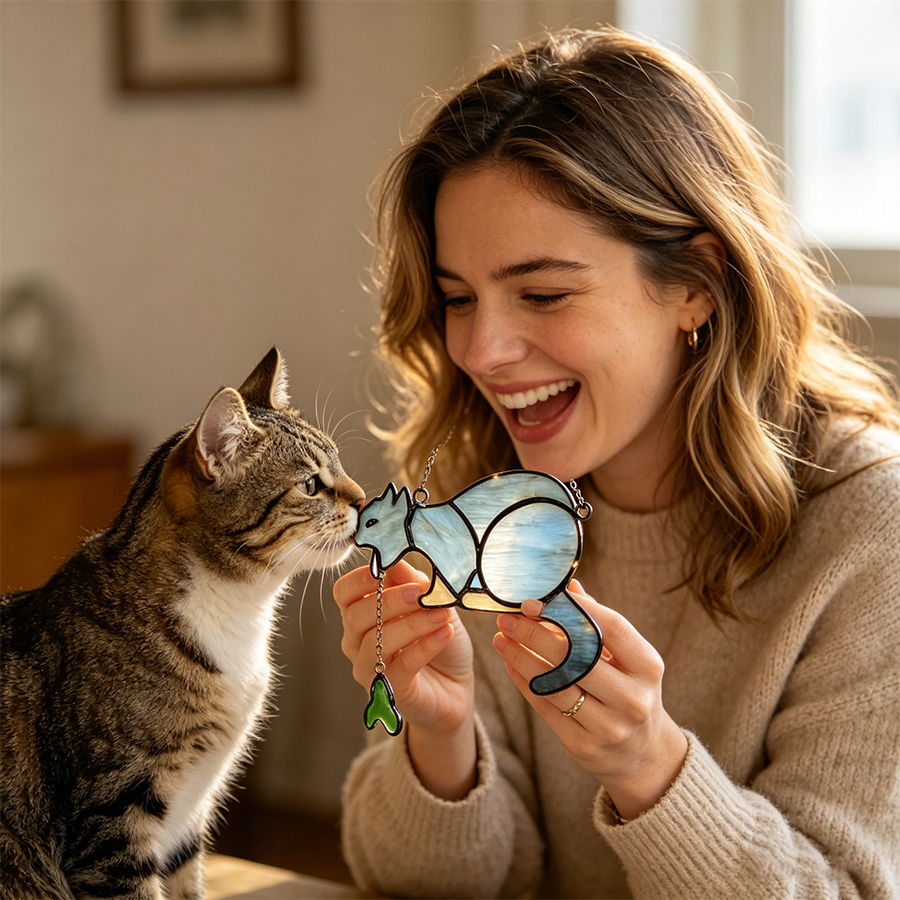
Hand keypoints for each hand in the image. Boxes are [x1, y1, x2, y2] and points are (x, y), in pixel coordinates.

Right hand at [333, 560, 476, 798]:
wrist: (457, 685)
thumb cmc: (439, 638)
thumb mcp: (431, 603)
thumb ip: (412, 582)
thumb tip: (396, 559)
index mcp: (362, 614)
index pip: (343, 593)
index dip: (357, 579)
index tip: (382, 569)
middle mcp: (357, 642)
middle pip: (355, 616)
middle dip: (389, 601)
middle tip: (421, 592)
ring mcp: (370, 669)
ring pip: (375, 642)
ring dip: (411, 624)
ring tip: (442, 614)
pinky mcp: (390, 693)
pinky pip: (400, 666)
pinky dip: (424, 647)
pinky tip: (445, 633)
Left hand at [493, 581, 687, 819]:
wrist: (643, 755)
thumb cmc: (631, 690)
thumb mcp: (629, 658)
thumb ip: (600, 623)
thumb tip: (568, 587)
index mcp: (648, 667)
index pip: (611, 628)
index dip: (573, 610)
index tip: (537, 599)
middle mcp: (632, 698)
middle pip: (576, 658)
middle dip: (536, 633)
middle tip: (508, 617)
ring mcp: (608, 726)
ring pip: (555, 685)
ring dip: (522, 657)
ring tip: (501, 637)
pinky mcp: (583, 746)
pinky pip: (545, 708)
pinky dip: (524, 682)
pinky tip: (510, 661)